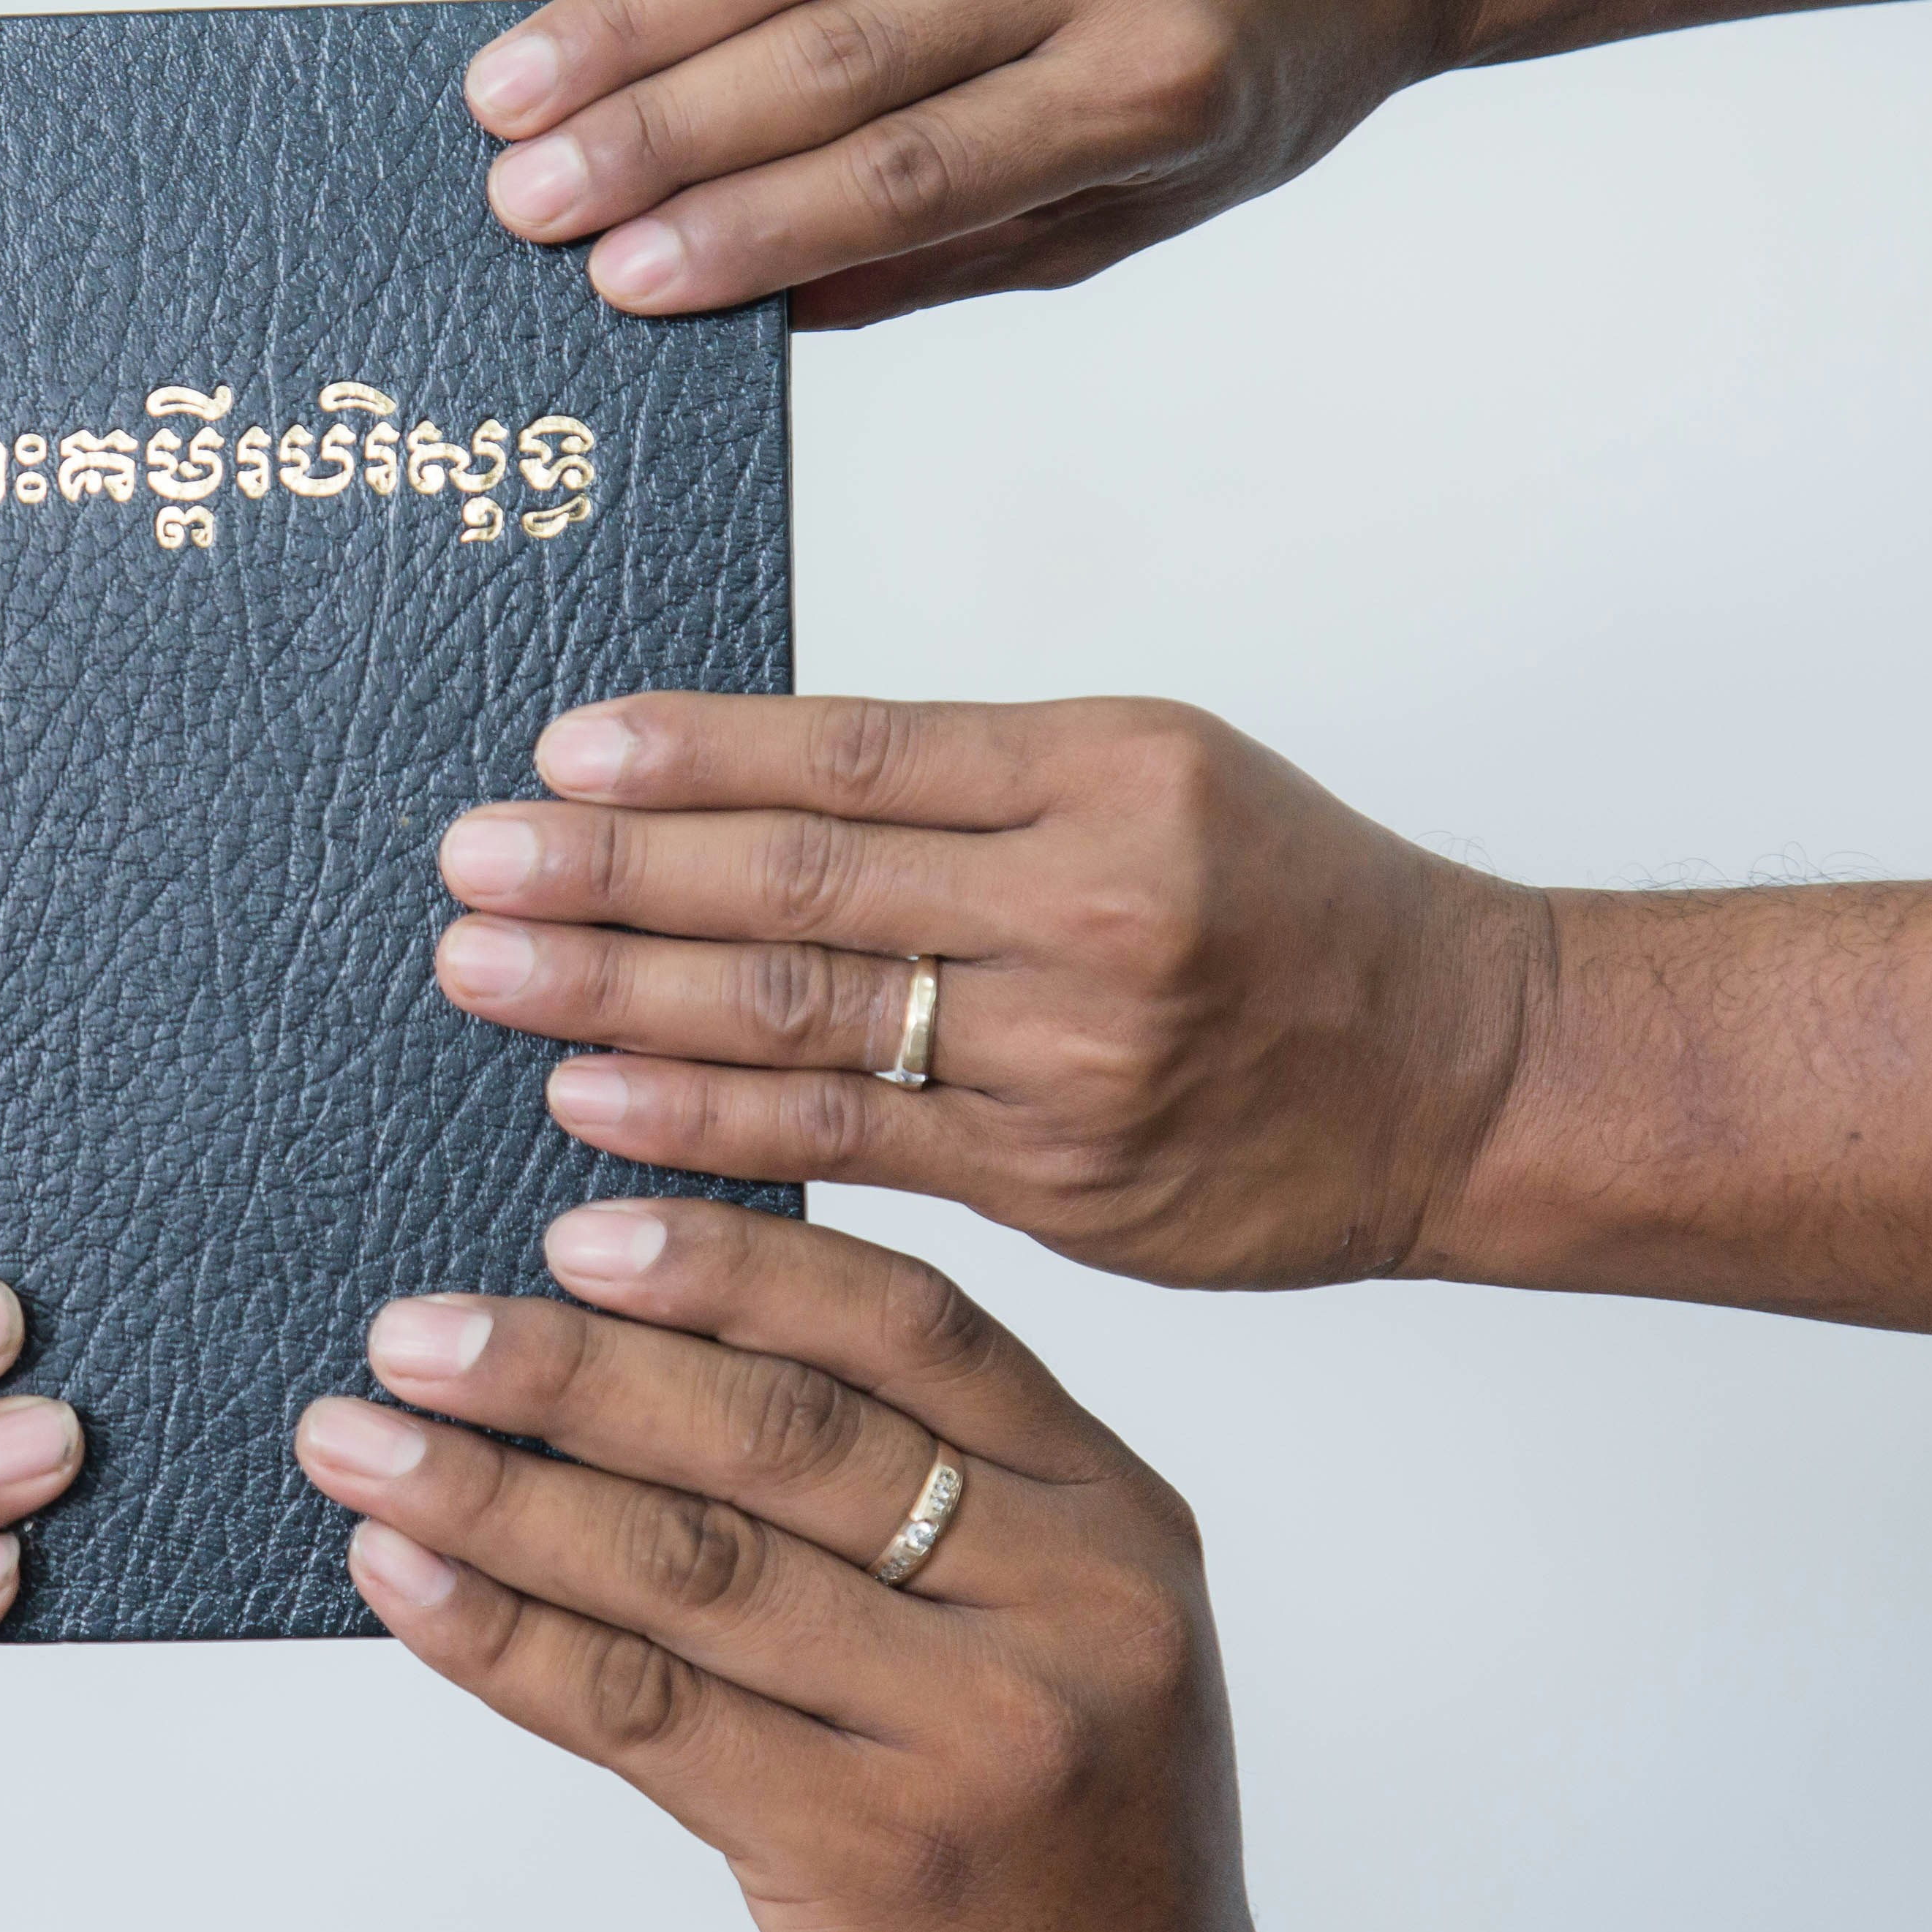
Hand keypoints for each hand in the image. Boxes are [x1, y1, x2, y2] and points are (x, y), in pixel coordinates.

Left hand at [297, 1204, 1379, 1931]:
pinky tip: (409, 1578)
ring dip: (495, 1492)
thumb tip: (642, 1359)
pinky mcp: (882, 1860)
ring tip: (359, 1441)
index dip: (733, 1265)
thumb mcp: (1052, 1645)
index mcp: (1115, 1520)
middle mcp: (1071, 1610)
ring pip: (692, 1566)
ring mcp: (985, 1737)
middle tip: (415, 1329)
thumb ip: (922, 1506)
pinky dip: (504, 1633)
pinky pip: (647, 1712)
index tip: (574, 1229)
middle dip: (569, 1370)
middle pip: (781, 1435)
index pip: (911, 1328)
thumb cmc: (1058, 1863)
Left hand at [428, 692, 1548, 1289]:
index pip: (855, 751)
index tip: (557, 755)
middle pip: (804, 881)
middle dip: (613, 875)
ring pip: (809, 1017)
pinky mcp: (1059, 1180)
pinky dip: (711, 1125)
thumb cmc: (1290, 906)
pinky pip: (850, 1145)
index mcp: (1107, 771)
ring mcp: (1074, 1052)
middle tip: (469, 867)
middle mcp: (1090, 902)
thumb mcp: (1149, 777)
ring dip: (623, 996)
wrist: (1463, 1070)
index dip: (692, 754)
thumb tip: (726, 786)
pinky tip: (592, 1102)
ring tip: (485, 975)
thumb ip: (958, 787)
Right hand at [459, 0, 1470, 325]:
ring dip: (628, 15)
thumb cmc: (1249, 71)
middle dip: (655, 134)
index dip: (753, 228)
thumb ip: (951, 255)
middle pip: (830, 52)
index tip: (622, 279)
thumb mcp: (1140, 206)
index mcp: (1144, 85)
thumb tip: (756, 303)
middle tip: (522, 197)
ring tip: (509, 88)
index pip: (907, 172)